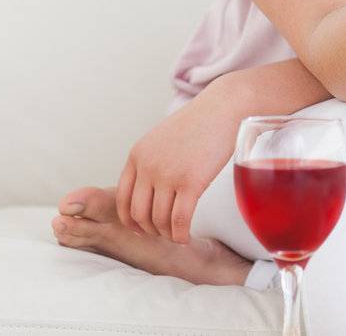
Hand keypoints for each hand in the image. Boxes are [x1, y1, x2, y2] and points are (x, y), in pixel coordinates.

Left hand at [114, 75, 243, 242]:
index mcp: (137, 155)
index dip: (130, 220)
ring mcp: (168, 175)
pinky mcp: (191, 182)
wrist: (223, 108)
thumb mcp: (162, 139)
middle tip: (163, 233)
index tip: (141, 229)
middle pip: (138, 214)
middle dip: (149, 230)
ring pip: (158, 220)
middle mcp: (147, 166)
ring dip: (167, 234)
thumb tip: (149, 191)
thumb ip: (150, 162)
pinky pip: (179, 220)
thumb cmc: (198, 123)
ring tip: (177, 234)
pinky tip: (186, 237)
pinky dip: (181, 235)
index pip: (122, 198)